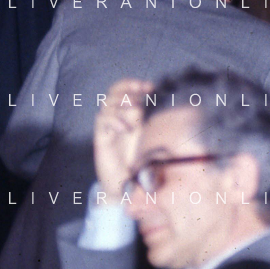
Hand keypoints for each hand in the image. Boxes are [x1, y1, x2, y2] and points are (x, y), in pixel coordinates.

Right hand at [93, 78, 153, 197]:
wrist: (123, 184)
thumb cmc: (138, 161)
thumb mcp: (149, 139)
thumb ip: (154, 124)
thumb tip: (168, 107)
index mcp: (127, 115)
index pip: (124, 89)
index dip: (134, 84)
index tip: (151, 86)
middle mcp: (116, 118)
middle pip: (114, 92)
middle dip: (128, 88)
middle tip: (142, 92)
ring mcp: (107, 127)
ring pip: (107, 104)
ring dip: (122, 103)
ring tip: (136, 111)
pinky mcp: (101, 138)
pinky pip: (102, 120)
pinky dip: (114, 120)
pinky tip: (125, 128)